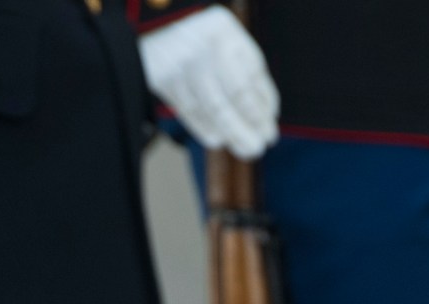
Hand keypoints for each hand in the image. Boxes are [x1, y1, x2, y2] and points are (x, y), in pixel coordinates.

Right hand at [140, 8, 278, 160]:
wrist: (159, 43)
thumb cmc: (205, 46)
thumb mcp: (230, 46)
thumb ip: (249, 73)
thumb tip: (268, 114)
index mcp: (225, 28)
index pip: (251, 74)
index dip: (263, 106)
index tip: (269, 129)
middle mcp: (204, 42)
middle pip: (234, 92)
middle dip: (250, 124)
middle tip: (259, 146)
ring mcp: (182, 60)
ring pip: (212, 106)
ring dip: (232, 132)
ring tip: (245, 149)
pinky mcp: (162, 77)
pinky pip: (189, 109)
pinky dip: (205, 128)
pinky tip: (219, 139)